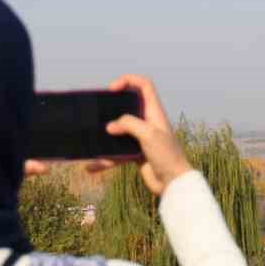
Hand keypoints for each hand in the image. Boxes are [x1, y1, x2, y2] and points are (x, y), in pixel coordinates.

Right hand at [97, 74, 191, 195]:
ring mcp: (141, 138)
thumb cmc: (167, 156)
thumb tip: (110, 127)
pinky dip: (105, 159)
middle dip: (112, 107)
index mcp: (154, 112)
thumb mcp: (149, 134)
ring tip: (90, 138)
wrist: (174, 184)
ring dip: (105, 135)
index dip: (128, 81)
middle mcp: (147, 122)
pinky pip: (116, 153)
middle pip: (128, 106)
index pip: (144, 86)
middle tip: (98, 111)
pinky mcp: (136, 154)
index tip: (112, 89)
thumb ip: (129, 124)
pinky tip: (91, 167)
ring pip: (119, 131)